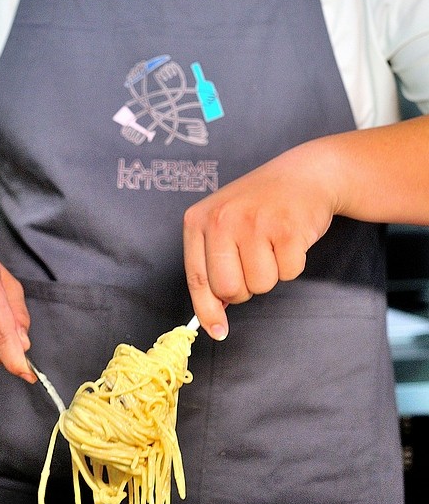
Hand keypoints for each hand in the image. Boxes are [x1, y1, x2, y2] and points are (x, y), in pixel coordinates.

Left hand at [183, 143, 336, 339]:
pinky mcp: (287, 230)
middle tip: (255, 262)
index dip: (208, 310)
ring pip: (260, 285)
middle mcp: (222, 220)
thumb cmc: (261, 204)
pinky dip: (293, 264)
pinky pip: (288, 274)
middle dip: (245, 288)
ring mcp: (254, 223)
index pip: (197, 279)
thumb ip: (214, 262)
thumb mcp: (225, 222)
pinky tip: (290, 238)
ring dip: (271, 274)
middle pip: (229, 289)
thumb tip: (216, 312)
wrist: (305, 174)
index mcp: (198, 220)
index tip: (217, 330)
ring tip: (273, 243)